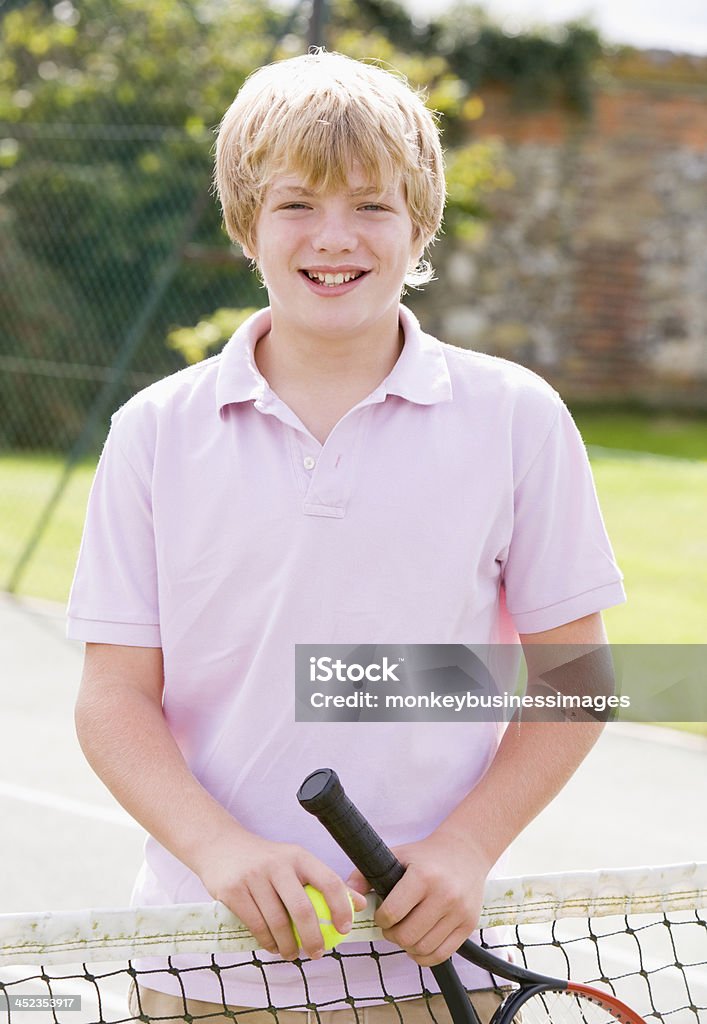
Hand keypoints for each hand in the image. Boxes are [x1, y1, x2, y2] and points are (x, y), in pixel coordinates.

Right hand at [196, 828, 366, 960]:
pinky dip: (268, 942)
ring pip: (277, 923)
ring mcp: (254, 877)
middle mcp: (278, 864)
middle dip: (313, 938)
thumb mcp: (296, 861)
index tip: (344, 929)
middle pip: (302, 909)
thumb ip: (325, 882)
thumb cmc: (266, 860)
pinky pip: (256, 925)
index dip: (341, 907)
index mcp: (299, 856)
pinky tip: (273, 947)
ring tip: (293, 955)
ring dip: (288, 946)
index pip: (328, 881)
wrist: (221, 846)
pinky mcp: (234, 891)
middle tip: (318, 954)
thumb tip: (360, 905)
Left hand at [346, 828, 489, 966]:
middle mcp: (443, 894)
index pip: (392, 913)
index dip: (380, 919)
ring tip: (405, 933)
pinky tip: (418, 943)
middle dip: (392, 935)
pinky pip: (441, 955)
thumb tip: (348, 894)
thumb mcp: (398, 855)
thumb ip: (367, 874)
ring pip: (423, 948)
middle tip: (391, 926)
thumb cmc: (426, 856)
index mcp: (423, 876)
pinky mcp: (469, 924)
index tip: (381, 914)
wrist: (466, 851)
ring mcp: (458, 911)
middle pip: (406, 935)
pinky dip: (425, 956)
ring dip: (407, 946)